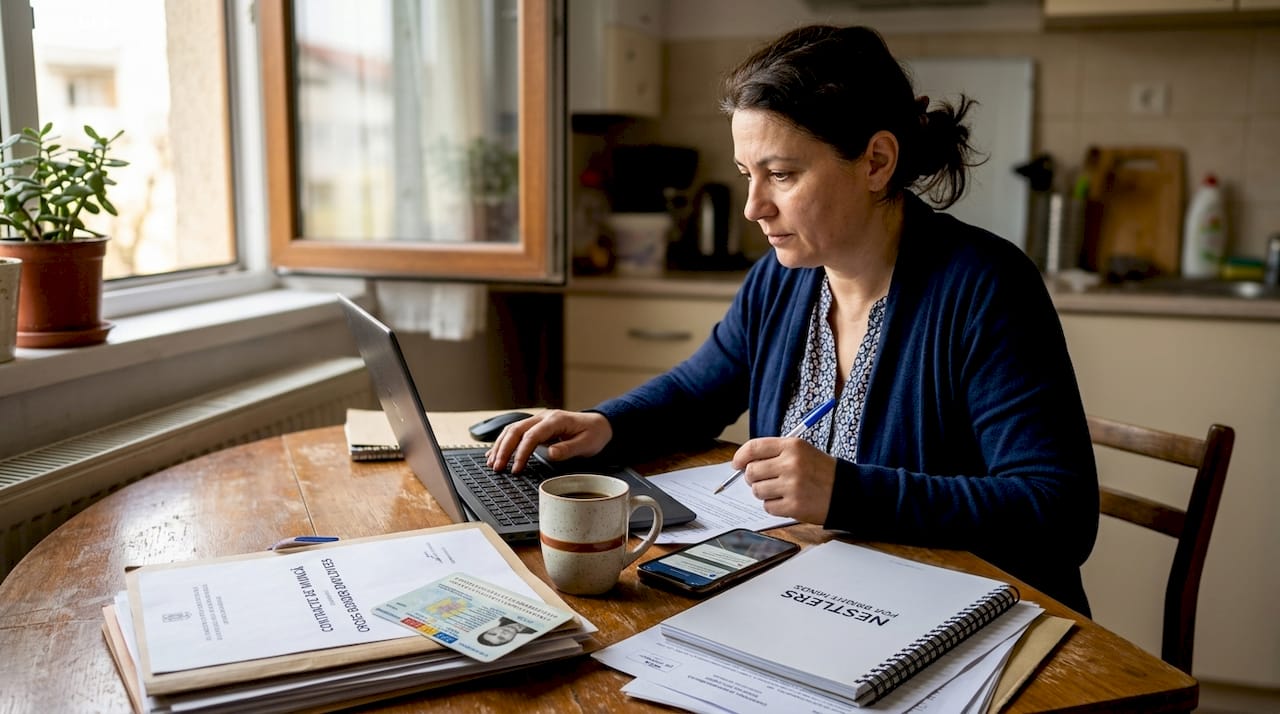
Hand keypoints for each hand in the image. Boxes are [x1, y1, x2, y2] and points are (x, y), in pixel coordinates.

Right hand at [485, 409, 612, 472]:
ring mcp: (538, 420)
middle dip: (504, 449)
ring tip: (492, 462)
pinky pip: (515, 431)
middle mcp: (543, 417)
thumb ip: (568, 449)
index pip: (531, 436)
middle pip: (516, 430)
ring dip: (500, 446)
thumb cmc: (593, 434)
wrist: (599, 424)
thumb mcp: (586, 444)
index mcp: (555, 420)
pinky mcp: (536, 426)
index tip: (516, 468)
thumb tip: (550, 453)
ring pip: (512, 429)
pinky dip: (504, 442)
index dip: (521, 452)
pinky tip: (495, 452)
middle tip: (497, 467)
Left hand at [733, 437, 836, 523]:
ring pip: (757, 490)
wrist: (848, 491)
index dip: (740, 456)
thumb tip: (742, 463)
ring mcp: (792, 486)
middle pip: (751, 471)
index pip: (754, 447)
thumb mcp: (801, 451)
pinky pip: (768, 507)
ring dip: (764, 493)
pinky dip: (774, 506)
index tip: (737, 464)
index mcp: (792, 446)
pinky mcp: (794, 506)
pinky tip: (788, 501)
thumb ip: (773, 454)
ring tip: (781, 491)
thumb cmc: (821, 471)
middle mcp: (791, 464)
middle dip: (753, 478)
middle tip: (764, 480)